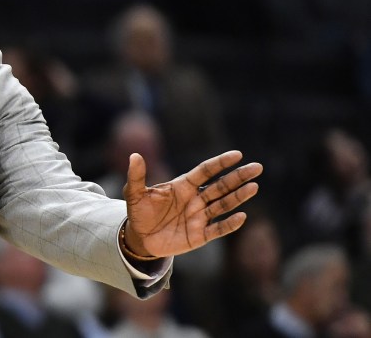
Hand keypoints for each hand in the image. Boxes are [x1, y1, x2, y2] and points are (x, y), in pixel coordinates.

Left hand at [122, 150, 261, 258]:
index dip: (220, 163)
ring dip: (238, 196)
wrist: (139, 238)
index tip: (237, 154)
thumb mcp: (134, 194)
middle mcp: (195, 199)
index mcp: (183, 186)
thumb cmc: (139, 212)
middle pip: (220, 186)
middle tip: (257, 167)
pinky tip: (241, 216)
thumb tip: (134, 155)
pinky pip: (217, 229)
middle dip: (238, 177)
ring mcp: (199, 217)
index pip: (205, 171)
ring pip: (223, 204)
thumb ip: (136, 176)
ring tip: (254, 186)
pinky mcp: (199, 235)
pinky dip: (229, 223)